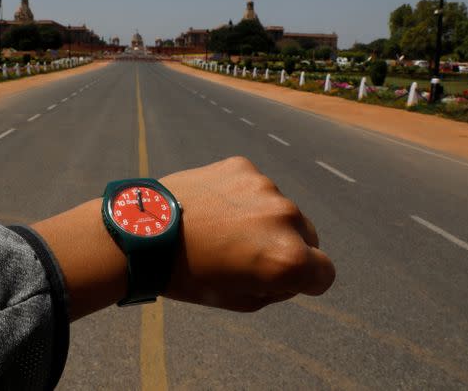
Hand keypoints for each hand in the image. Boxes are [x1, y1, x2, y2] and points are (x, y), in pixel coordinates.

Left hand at [160, 156, 334, 311]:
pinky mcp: (243, 166)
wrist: (142, 232)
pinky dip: (242, 197)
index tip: (279, 279)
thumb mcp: (241, 300)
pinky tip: (213, 207)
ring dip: (263, 219)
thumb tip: (296, 267)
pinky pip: (255, 187)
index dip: (304, 281)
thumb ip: (280, 286)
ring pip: (279, 208)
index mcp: (287, 258)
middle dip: (287, 247)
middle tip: (245, 254)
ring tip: (222, 229)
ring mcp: (264, 187)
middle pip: (307, 236)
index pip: (325, 273)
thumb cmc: (189, 275)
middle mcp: (285, 217)